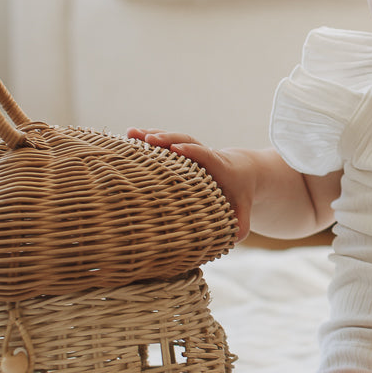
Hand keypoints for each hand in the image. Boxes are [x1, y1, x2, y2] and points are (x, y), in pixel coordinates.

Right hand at [128, 129, 253, 236]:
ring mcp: (192, 152)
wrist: (242, 171)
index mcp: (221, 168)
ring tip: (131, 133)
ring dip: (153, 134)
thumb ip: (240, 225)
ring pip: (174, 139)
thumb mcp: (243, 210)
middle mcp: (205, 155)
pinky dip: (148, 138)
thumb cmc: (240, 194)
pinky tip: (128, 137)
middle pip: (187, 142)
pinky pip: (165, 142)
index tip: (178, 149)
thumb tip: (232, 239)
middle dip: (168, 139)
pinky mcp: (182, 152)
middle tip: (148, 139)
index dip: (194, 152)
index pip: (207, 156)